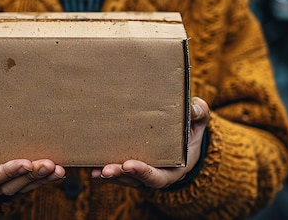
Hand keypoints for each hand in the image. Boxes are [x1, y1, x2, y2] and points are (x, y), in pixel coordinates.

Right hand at [0, 103, 65, 195]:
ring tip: (57, 168)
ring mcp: (4, 181)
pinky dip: (47, 179)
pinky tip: (60, 171)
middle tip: (47, 164)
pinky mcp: (17, 178)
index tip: (24, 162)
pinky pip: (32, 183)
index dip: (6, 172)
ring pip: (23, 186)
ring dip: (41, 178)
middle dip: (29, 176)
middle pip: (9, 185)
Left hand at [90, 96, 209, 188]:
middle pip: (135, 180)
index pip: (156, 176)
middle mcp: (154, 175)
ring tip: (93, 170)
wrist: (183, 140)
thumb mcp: (199, 123)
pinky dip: (103, 169)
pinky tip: (88, 166)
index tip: (129, 165)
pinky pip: (116, 170)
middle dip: (119, 175)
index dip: (142, 172)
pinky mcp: (129, 167)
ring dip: (108, 174)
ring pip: (122, 178)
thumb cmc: (190, 131)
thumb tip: (195, 107)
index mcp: (173, 169)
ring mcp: (140, 173)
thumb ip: (200, 115)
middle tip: (105, 170)